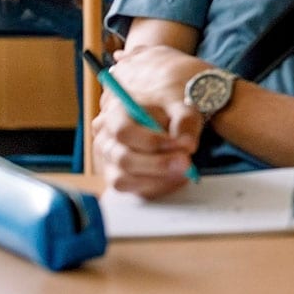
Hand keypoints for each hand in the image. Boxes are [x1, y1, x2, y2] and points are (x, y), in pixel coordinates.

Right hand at [95, 44, 208, 197]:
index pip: (124, 132)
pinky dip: (157, 187)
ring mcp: (109, 161)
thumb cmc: (169, 104)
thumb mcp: (181, 103)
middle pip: (124, 159)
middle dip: (158, 164)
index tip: (181, 145)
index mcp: (115, 114)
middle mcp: (106, 139)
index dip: (151, 141)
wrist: (164, 108)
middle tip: (186, 163)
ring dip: (157, 178)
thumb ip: (185, 120)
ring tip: (184, 171)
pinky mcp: (121, 178)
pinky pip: (133, 190)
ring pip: (125, 179)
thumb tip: (187, 145)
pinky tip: (177, 177)